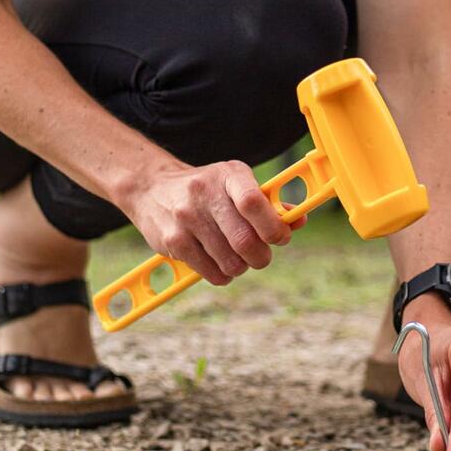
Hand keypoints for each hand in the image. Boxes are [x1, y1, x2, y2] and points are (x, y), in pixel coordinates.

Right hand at [126, 158, 303, 285]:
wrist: (151, 188)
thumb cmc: (206, 189)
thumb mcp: (235, 182)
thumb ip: (267, 202)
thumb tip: (299, 220)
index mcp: (228, 175)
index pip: (254, 202)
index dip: (273, 227)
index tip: (280, 237)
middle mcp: (205, 194)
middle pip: (245, 240)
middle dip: (261, 256)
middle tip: (260, 255)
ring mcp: (186, 218)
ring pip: (231, 262)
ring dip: (242, 267)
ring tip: (236, 256)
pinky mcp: (173, 241)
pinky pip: (212, 273)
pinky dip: (223, 275)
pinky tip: (217, 261)